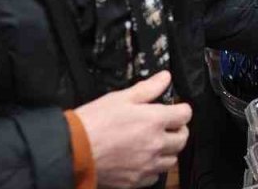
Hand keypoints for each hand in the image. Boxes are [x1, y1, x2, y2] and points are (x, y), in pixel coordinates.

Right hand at [73, 71, 191, 188]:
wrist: (72, 150)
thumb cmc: (93, 123)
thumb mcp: (120, 98)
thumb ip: (147, 88)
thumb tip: (164, 78)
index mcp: (154, 120)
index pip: (185, 114)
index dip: (181, 109)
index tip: (175, 109)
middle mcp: (155, 144)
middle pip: (182, 138)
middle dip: (178, 130)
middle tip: (168, 126)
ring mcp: (146, 165)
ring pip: (172, 160)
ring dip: (168, 150)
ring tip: (156, 143)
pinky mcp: (135, 181)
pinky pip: (155, 176)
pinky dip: (153, 169)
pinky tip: (143, 160)